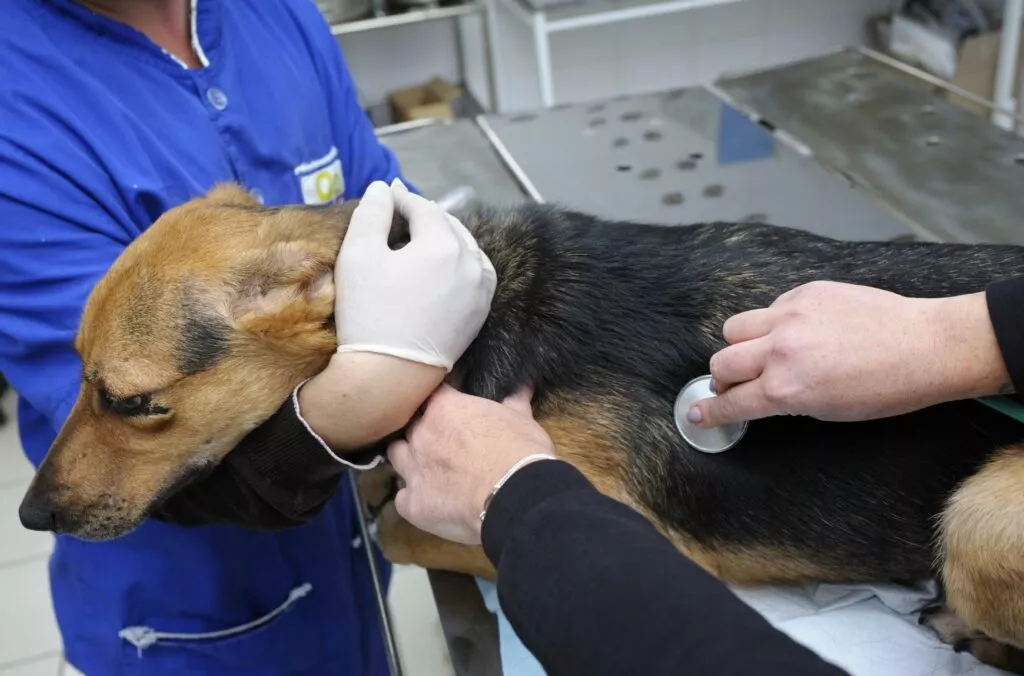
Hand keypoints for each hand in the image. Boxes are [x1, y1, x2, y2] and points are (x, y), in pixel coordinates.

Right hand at [336, 179, 496, 370]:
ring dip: (447, 236)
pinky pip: (476, 274)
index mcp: (443, 244)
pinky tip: (445, 265)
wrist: (389, 373)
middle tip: (402, 213)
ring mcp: (481, 290)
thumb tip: (384, 188)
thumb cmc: (369, 312)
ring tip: (423, 237)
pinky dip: (462, 261)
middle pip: (449, 225)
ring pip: (467, 248)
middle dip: (426, 216)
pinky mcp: (481, 313)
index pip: (423, 208)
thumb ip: (371, 213)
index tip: (387, 194)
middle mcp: (471, 262)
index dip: (402, 198)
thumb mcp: (358, 254)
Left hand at [388, 384, 555, 544]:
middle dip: (421, 432)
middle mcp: (421, 435)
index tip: (451, 411)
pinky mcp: (413, 503)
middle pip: (408, 425)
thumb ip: (514, 401)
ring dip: (409, 460)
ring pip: (395, 456)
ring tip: (428, 470)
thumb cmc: (520, 452)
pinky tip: (431, 503)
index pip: (431, 394)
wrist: (515, 496)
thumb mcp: (522, 420)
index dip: (440, 403)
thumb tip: (522, 384)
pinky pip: (403, 499)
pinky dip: (414, 500)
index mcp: (445, 408)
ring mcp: (413, 469)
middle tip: (441, 442)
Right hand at [689, 281, 1009, 426]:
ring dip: (739, 345)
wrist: (926, 346)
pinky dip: (773, 324)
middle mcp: (779, 350)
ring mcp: (790, 316)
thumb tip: (761, 395)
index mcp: (785, 389)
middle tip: (734, 385)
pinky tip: (800, 331)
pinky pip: (769, 309)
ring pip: (734, 328)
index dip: (709, 412)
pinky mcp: (805, 292)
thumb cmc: (885, 389)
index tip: (695, 414)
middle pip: (721, 363)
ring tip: (759, 352)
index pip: (730, 402)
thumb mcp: (828, 411)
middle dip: (722, 380)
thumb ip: (786, 400)